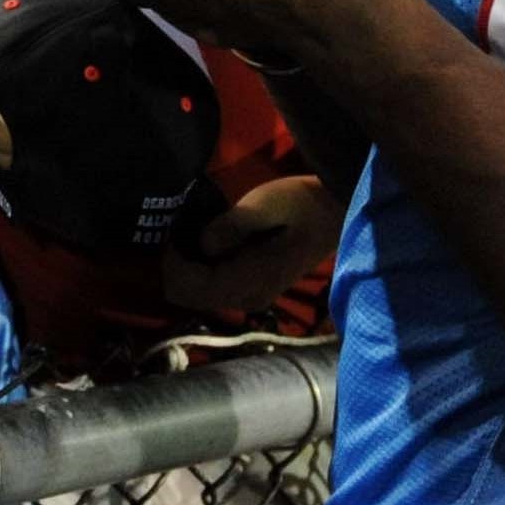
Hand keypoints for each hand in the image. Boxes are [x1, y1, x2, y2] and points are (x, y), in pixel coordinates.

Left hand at [162, 174, 345, 313]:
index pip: (188, 288)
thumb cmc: (301, 204)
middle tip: (178, 229)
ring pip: (198, 294)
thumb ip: (233, 226)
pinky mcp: (252, 291)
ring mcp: (250, 299)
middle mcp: (247, 300)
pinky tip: (208, 241)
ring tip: (191, 232)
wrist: (333, 213)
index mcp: (249, 282)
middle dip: (175, 265)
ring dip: (188, 267)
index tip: (172, 230)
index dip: (171, 261)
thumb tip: (202, 243)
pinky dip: (201, 268)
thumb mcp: (267, 203)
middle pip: (188, 296)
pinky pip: (212, 288)